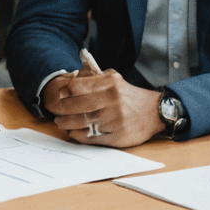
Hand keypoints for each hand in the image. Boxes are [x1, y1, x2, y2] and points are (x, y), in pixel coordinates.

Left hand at [43, 65, 164, 147]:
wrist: (153, 112)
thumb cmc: (128, 95)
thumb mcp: (114, 78)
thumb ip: (94, 75)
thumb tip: (74, 72)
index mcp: (110, 84)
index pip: (79, 86)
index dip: (66, 91)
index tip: (61, 94)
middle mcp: (112, 101)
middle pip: (77, 106)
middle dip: (62, 110)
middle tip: (55, 112)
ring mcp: (115, 120)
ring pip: (83, 123)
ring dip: (67, 124)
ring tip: (61, 123)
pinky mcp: (118, 136)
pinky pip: (92, 137)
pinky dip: (79, 136)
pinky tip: (73, 132)